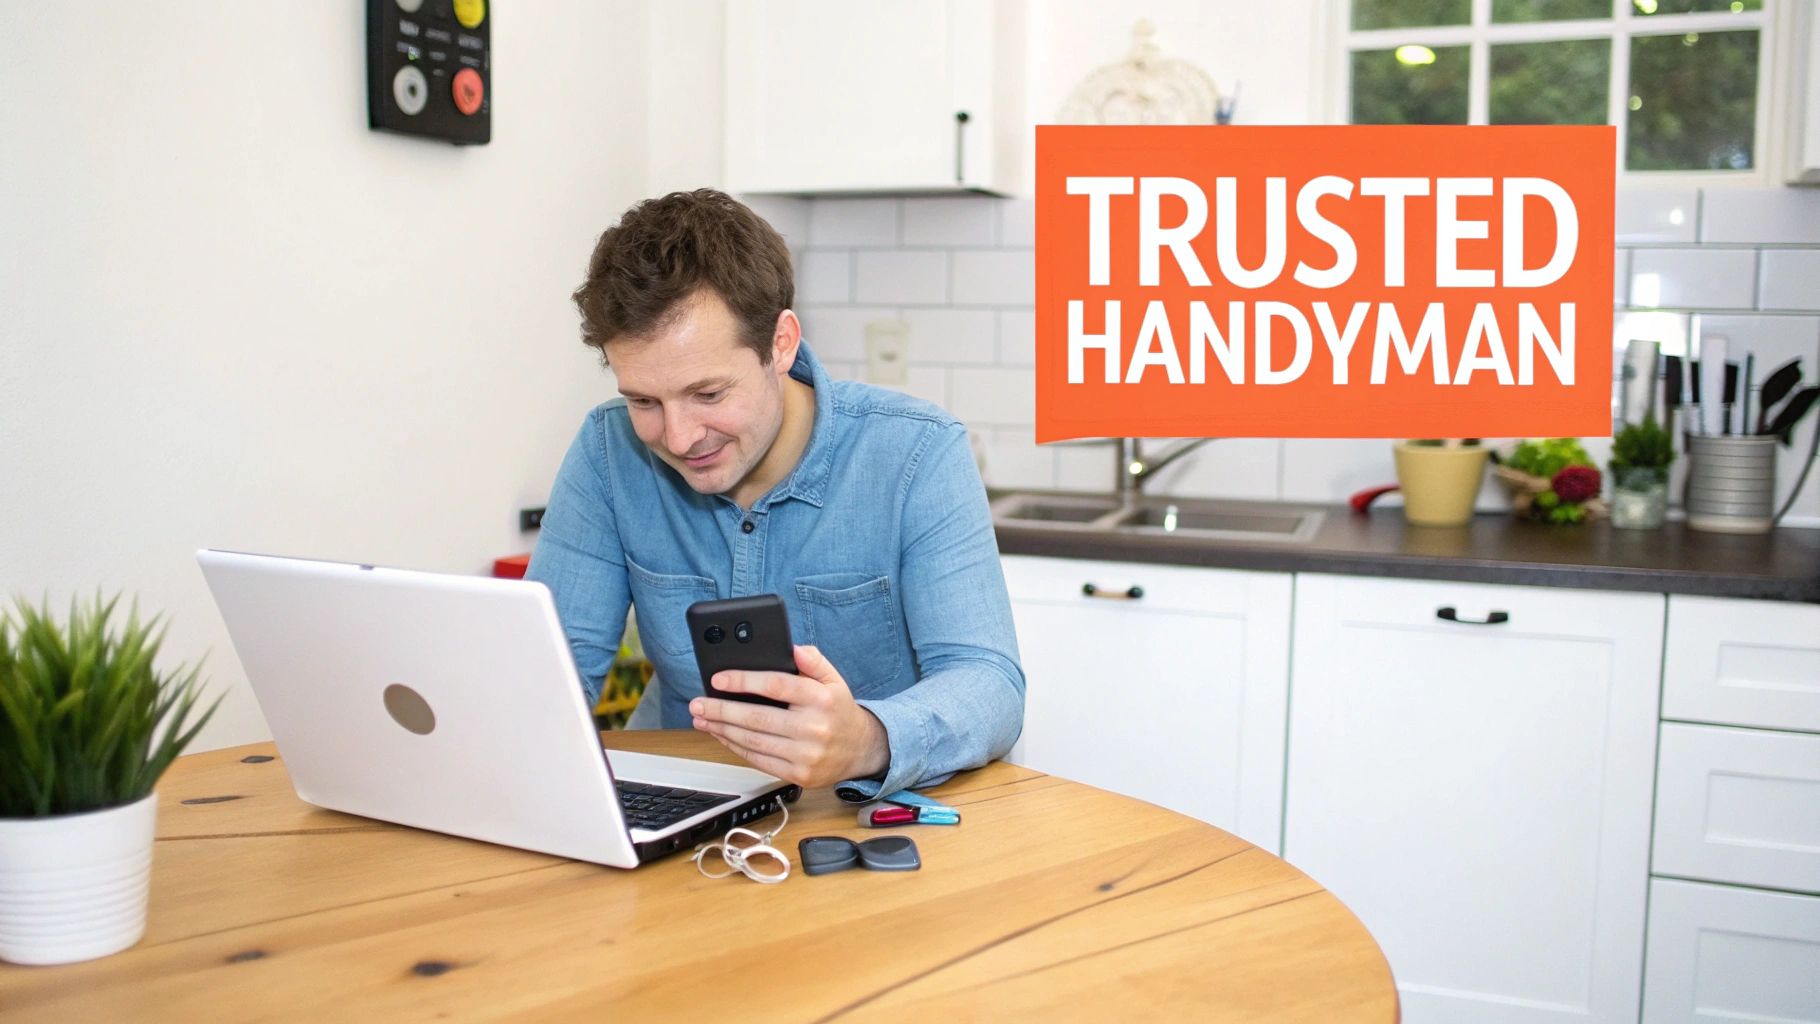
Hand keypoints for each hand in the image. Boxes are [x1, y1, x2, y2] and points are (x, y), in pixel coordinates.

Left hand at [688, 644, 888, 787]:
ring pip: (753, 741)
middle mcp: (814, 728)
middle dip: (721, 710)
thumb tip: (793, 648)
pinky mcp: (799, 775)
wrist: (861, 750)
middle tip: (698, 703)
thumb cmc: (839, 711)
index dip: (744, 681)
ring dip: (722, 730)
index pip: (776, 686)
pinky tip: (722, 736)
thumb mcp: (834, 680)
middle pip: (758, 718)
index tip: (718, 679)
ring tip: (702, 719)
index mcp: (821, 699)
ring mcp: (806, 755)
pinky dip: (736, 748)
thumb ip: (814, 661)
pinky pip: (759, 760)